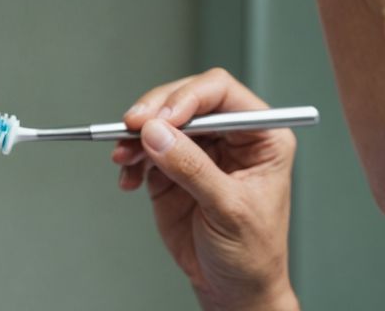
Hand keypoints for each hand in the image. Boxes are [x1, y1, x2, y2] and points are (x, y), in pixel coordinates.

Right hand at [113, 68, 298, 310]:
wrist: (232, 289)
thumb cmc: (252, 253)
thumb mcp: (229, 209)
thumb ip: (192, 168)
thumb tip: (157, 134)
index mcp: (260, 136)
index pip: (221, 93)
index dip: (188, 97)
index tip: (162, 117)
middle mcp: (228, 135)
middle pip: (185, 99)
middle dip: (155, 112)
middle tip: (132, 127)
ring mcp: (198, 151)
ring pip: (160, 121)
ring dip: (136, 135)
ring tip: (124, 157)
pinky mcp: (171, 169)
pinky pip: (144, 149)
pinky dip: (130, 159)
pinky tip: (128, 178)